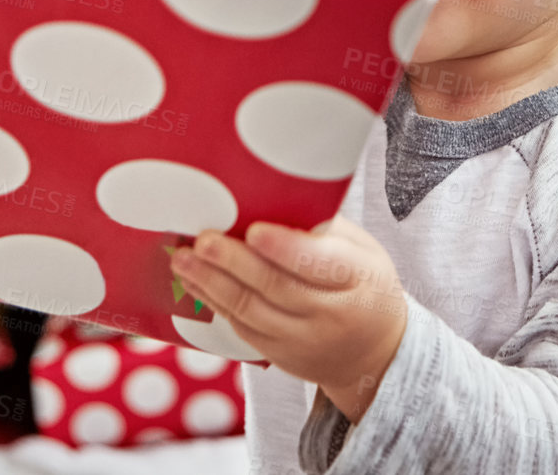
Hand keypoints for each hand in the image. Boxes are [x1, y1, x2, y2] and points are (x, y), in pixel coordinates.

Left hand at [171, 214, 406, 422]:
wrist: (375, 353)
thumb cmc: (365, 284)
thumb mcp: (365, 251)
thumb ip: (329, 230)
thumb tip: (278, 201)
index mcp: (359, 279)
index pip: (319, 263)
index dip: (285, 248)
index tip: (253, 230)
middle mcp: (331, 315)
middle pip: (277, 288)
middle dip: (235, 263)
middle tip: (203, 240)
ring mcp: (303, 341)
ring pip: (252, 312)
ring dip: (212, 284)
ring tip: (182, 259)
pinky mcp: (280, 355)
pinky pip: (242, 329)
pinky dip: (215, 304)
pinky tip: (194, 282)